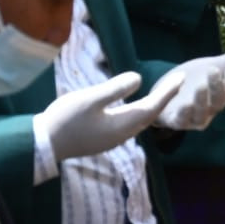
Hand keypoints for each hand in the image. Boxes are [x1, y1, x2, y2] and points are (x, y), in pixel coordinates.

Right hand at [35, 71, 183, 161]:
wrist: (44, 145)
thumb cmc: (66, 119)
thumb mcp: (90, 99)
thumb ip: (115, 89)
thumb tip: (139, 79)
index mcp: (122, 125)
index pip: (152, 106)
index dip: (167, 92)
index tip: (181, 78)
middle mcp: (122, 134)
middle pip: (150, 114)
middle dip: (164, 98)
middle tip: (177, 82)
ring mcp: (113, 139)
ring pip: (141, 120)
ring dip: (153, 105)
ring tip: (162, 92)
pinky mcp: (104, 139)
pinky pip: (131, 123)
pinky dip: (140, 111)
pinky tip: (138, 106)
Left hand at [156, 49, 224, 130]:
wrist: (164, 90)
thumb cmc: (192, 79)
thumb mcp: (208, 67)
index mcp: (219, 96)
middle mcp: (210, 110)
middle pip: (217, 102)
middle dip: (216, 87)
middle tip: (213, 70)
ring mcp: (194, 118)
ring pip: (201, 113)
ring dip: (201, 100)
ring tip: (201, 85)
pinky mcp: (176, 122)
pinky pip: (181, 120)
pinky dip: (184, 113)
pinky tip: (185, 104)